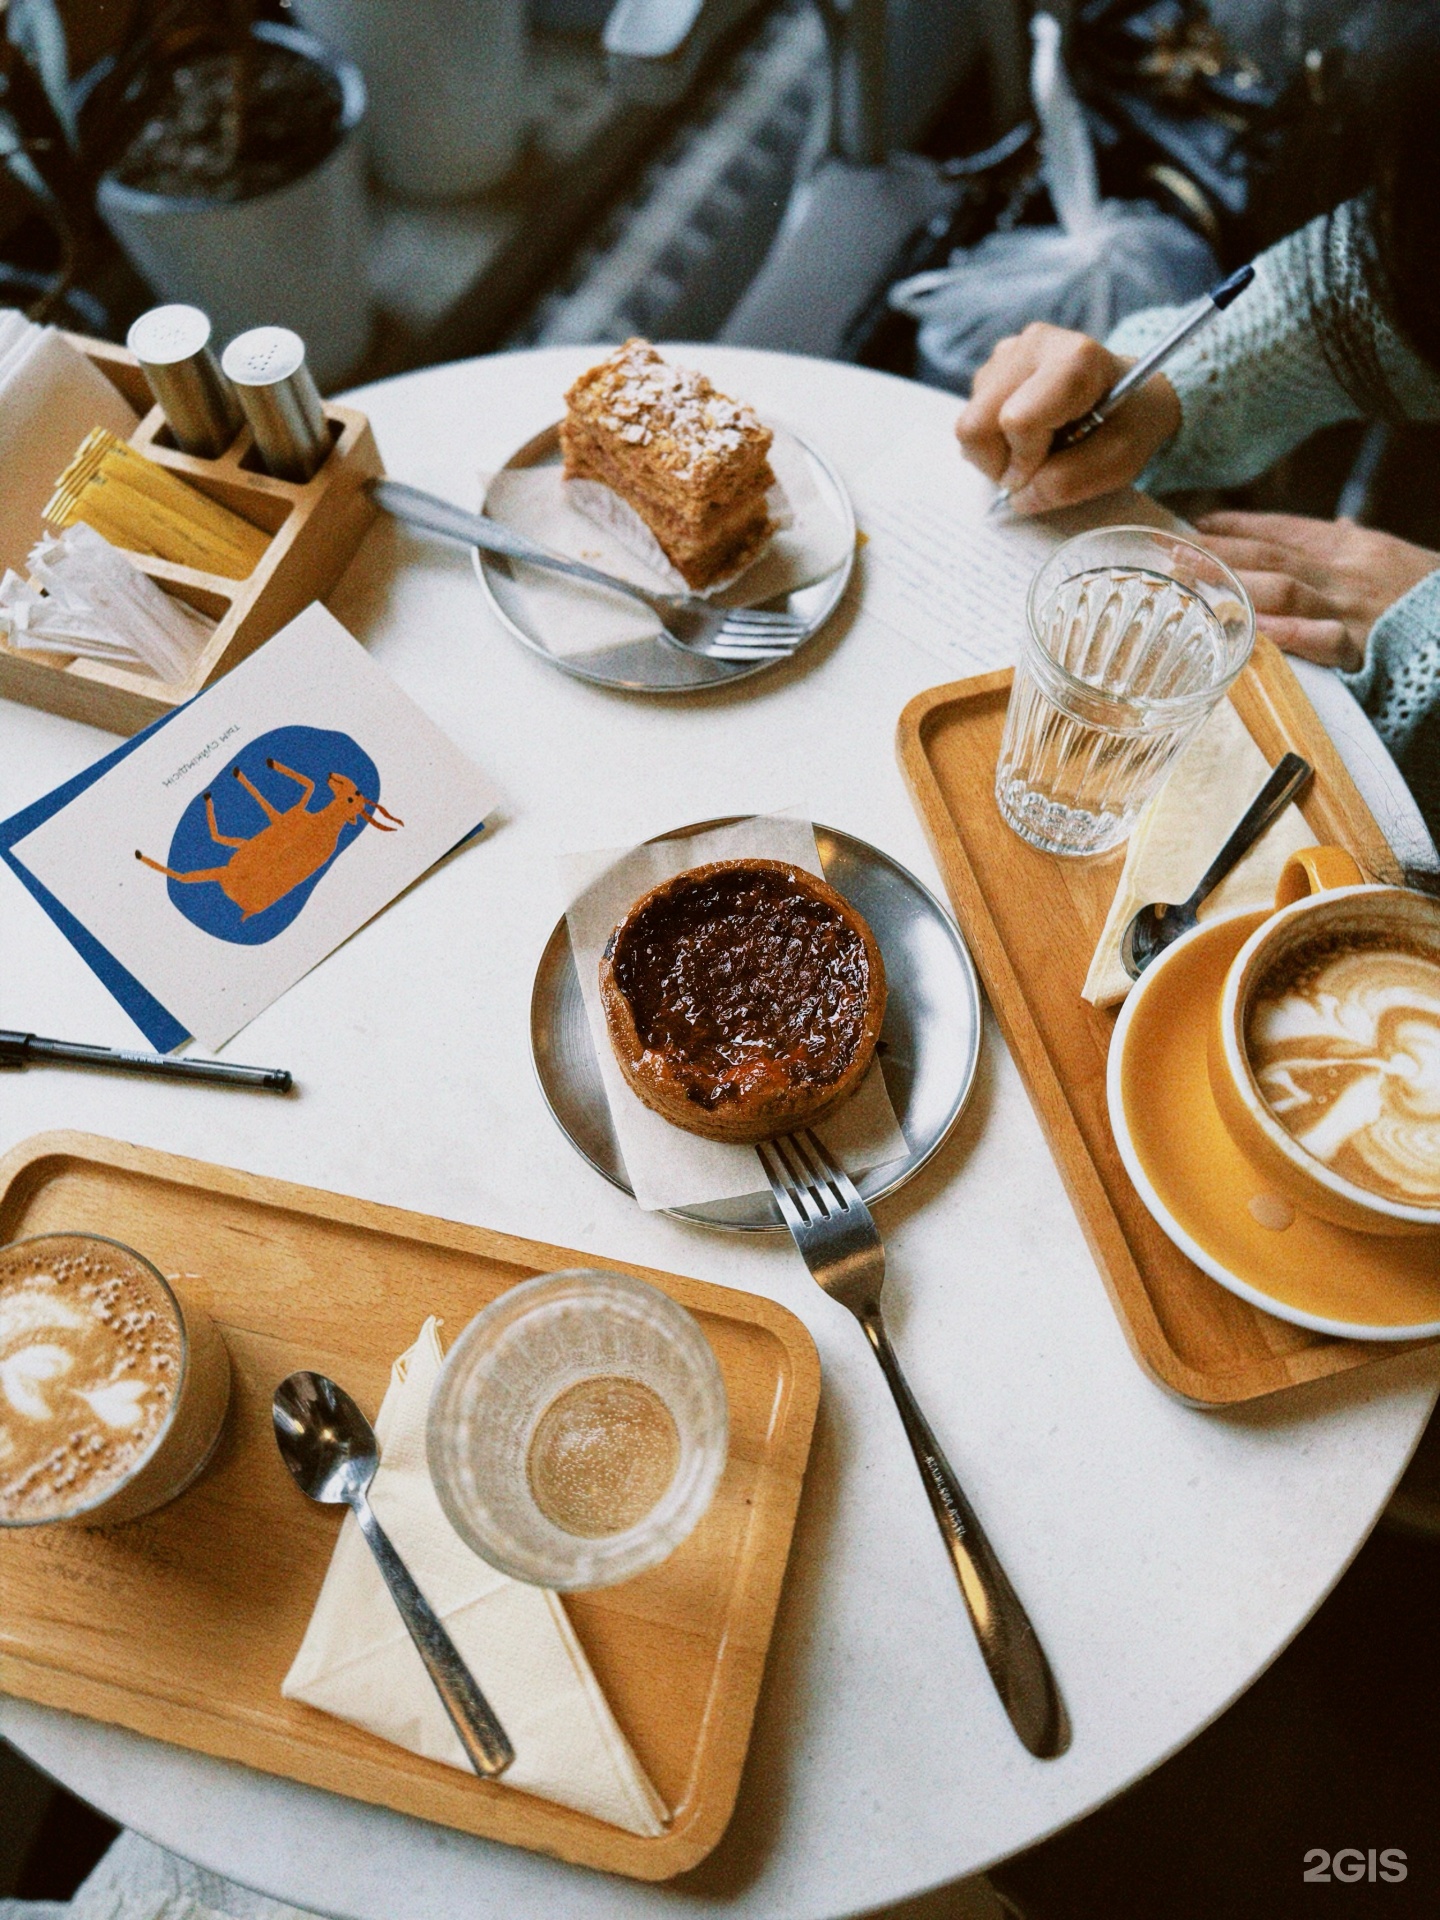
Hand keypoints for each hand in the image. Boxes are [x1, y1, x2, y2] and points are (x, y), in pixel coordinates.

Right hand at [955, 323, 1180, 512]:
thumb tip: (1018, 497)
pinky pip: (971, 419)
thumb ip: (1069, 482)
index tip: (1049, 469)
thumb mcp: (1119, 461)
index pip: (1017, 420)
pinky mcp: (991, 367)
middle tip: (1034, 468)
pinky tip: (1028, 433)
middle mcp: (1032, 345)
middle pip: (975, 423)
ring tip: (1038, 446)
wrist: (1134, 393)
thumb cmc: (1131, 423)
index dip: (1025, 461)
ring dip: (997, 453)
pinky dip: (995, 441)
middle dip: (998, 462)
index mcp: (1073, 359)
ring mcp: (1006, 353)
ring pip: (968, 424)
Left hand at [1192, 511, 1439, 671]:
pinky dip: (1289, 635)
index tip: (1196, 524)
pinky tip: (1254, 633)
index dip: (1237, 526)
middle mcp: (1344, 571)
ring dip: (1236, 586)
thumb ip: (1352, 545)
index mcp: (1347, 547)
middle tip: (1172, 552)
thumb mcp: (1387, 557)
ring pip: (1286, 589)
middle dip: (1219, 553)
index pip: (1283, 530)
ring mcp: (1351, 607)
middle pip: (1271, 556)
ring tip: (1194, 585)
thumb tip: (1337, 525)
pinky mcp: (1364, 646)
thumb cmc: (1422, 591)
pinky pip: (1323, 638)